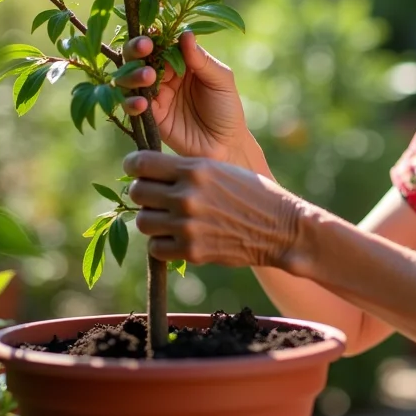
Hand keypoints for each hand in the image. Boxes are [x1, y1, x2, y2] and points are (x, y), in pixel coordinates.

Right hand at [116, 31, 248, 162]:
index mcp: (181, 61)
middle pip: (139, 58)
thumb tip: (185, 34)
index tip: (151, 36)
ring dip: (132, 75)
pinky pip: (133, 106)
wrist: (226, 146)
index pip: (161, 44)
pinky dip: (132, 103)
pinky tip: (142, 103)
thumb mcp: (220, 81)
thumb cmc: (227, 109)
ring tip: (147, 76)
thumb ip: (202, 60)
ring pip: (130, 80)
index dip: (153, 38)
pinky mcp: (150, 117)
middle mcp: (164, 76)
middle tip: (143, 48)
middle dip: (135, 51)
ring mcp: (155, 96)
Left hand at [125, 151, 306, 267]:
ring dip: (152, 220)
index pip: (141, 164)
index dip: (134, 166)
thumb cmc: (253, 194)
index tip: (137, 171)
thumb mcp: (221, 169)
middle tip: (156, 198)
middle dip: (144, 194)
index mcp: (195, 169)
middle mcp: (187, 195)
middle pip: (137, 193)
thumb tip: (149, 170)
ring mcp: (188, 225)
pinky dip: (162, 244)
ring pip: (144, 222)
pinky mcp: (192, 251)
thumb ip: (186, 169)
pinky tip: (177, 238)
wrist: (281, 228)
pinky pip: (156, 248)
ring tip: (168, 219)